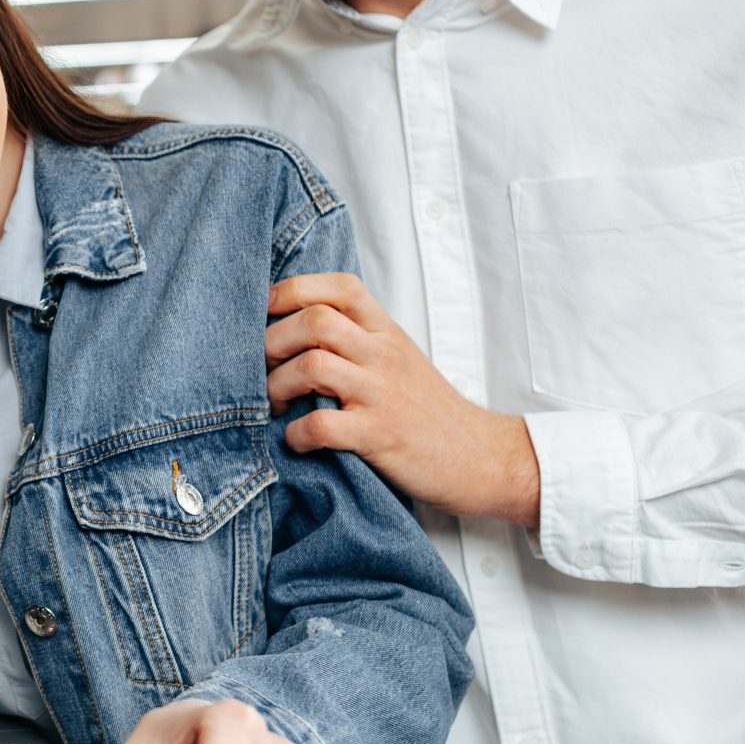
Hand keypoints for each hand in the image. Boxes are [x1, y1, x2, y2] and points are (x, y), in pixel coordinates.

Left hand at [266, 273, 540, 527]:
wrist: (483, 457)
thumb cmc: (429, 410)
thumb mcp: (399, 359)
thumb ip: (358, 338)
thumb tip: (292, 329)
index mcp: (387, 332)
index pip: (340, 286)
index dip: (293, 290)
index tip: (267, 312)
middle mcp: (384, 355)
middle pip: (314, 320)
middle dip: (271, 341)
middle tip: (261, 369)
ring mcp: (383, 394)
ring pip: (312, 365)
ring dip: (277, 385)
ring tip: (275, 404)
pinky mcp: (380, 436)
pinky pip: (322, 425)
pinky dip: (296, 433)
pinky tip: (297, 439)